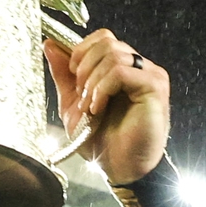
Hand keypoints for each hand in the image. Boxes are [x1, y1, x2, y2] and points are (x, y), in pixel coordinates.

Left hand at [43, 30, 168, 183]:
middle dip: (84, 67)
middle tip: (81, 94)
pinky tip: (99, 107)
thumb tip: (50, 44)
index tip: (72, 76)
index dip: (82, 51)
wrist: (117, 168)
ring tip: (91, 106)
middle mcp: (139, 68)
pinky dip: (103, 88)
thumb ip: (64, 74)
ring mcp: (150, 75)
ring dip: (93, 81)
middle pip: (107, 42)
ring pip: (113, 54)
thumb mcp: (73, 103)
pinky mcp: (155, 87)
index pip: (103, 38)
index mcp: (123, 68)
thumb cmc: (101, 140)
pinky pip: (122, 71)